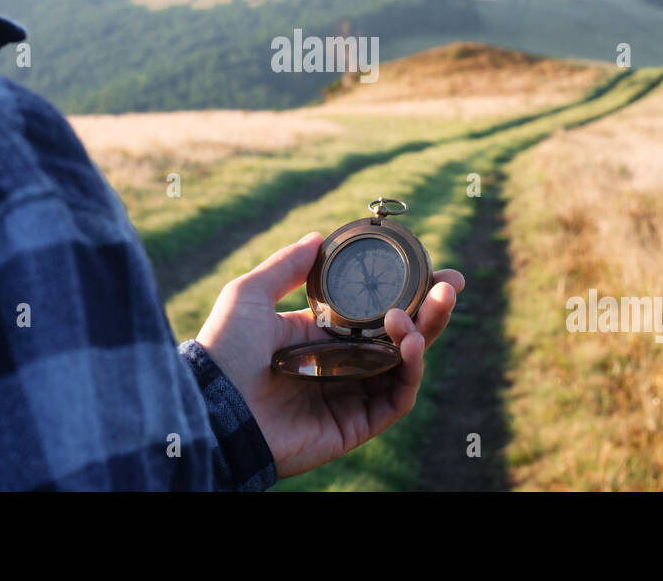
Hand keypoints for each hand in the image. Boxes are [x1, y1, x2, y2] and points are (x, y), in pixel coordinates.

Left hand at [195, 232, 463, 478]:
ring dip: (421, 336)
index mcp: (321, 336)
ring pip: (404, 367)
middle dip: (431, 311)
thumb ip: (286, 266)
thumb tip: (317, 237)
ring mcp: (349, 396)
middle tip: (451, 286)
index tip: (437, 272)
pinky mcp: (354, 425)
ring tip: (412, 317)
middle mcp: (341, 365)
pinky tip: (408, 344)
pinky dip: (409, 372)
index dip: (410, 294)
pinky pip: (395, 400)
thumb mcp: (250, 294)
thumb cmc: (223, 349)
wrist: (211, 405)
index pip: (376, 313)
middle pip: (400, 337)